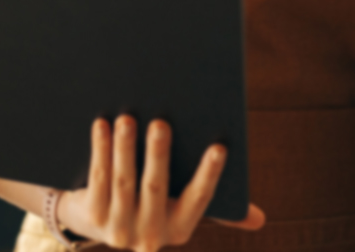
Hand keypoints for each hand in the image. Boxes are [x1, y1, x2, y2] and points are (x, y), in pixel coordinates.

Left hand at [58, 116, 264, 250]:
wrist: (95, 222)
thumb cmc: (149, 203)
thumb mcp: (181, 209)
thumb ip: (213, 205)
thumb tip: (260, 219)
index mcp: (180, 228)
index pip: (199, 199)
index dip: (210, 174)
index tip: (220, 147)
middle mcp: (151, 235)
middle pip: (156, 188)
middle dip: (158, 154)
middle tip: (160, 122)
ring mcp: (119, 229)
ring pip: (124, 182)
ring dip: (125, 149)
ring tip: (127, 118)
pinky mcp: (93, 218)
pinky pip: (98, 179)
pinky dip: (100, 151)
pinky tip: (102, 125)